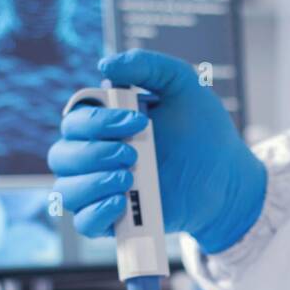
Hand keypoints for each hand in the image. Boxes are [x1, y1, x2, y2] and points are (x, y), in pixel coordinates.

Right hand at [47, 49, 266, 253]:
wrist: (227, 178)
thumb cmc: (203, 130)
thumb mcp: (182, 85)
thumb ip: (147, 66)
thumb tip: (105, 65)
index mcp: (103, 124)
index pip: (74, 120)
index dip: (97, 122)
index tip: (140, 123)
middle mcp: (95, 156)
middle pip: (62, 156)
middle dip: (94, 153)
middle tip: (134, 154)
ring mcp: (102, 190)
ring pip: (66, 191)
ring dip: (92, 183)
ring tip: (128, 178)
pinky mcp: (114, 220)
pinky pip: (84, 224)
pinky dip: (96, 213)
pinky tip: (122, 202)